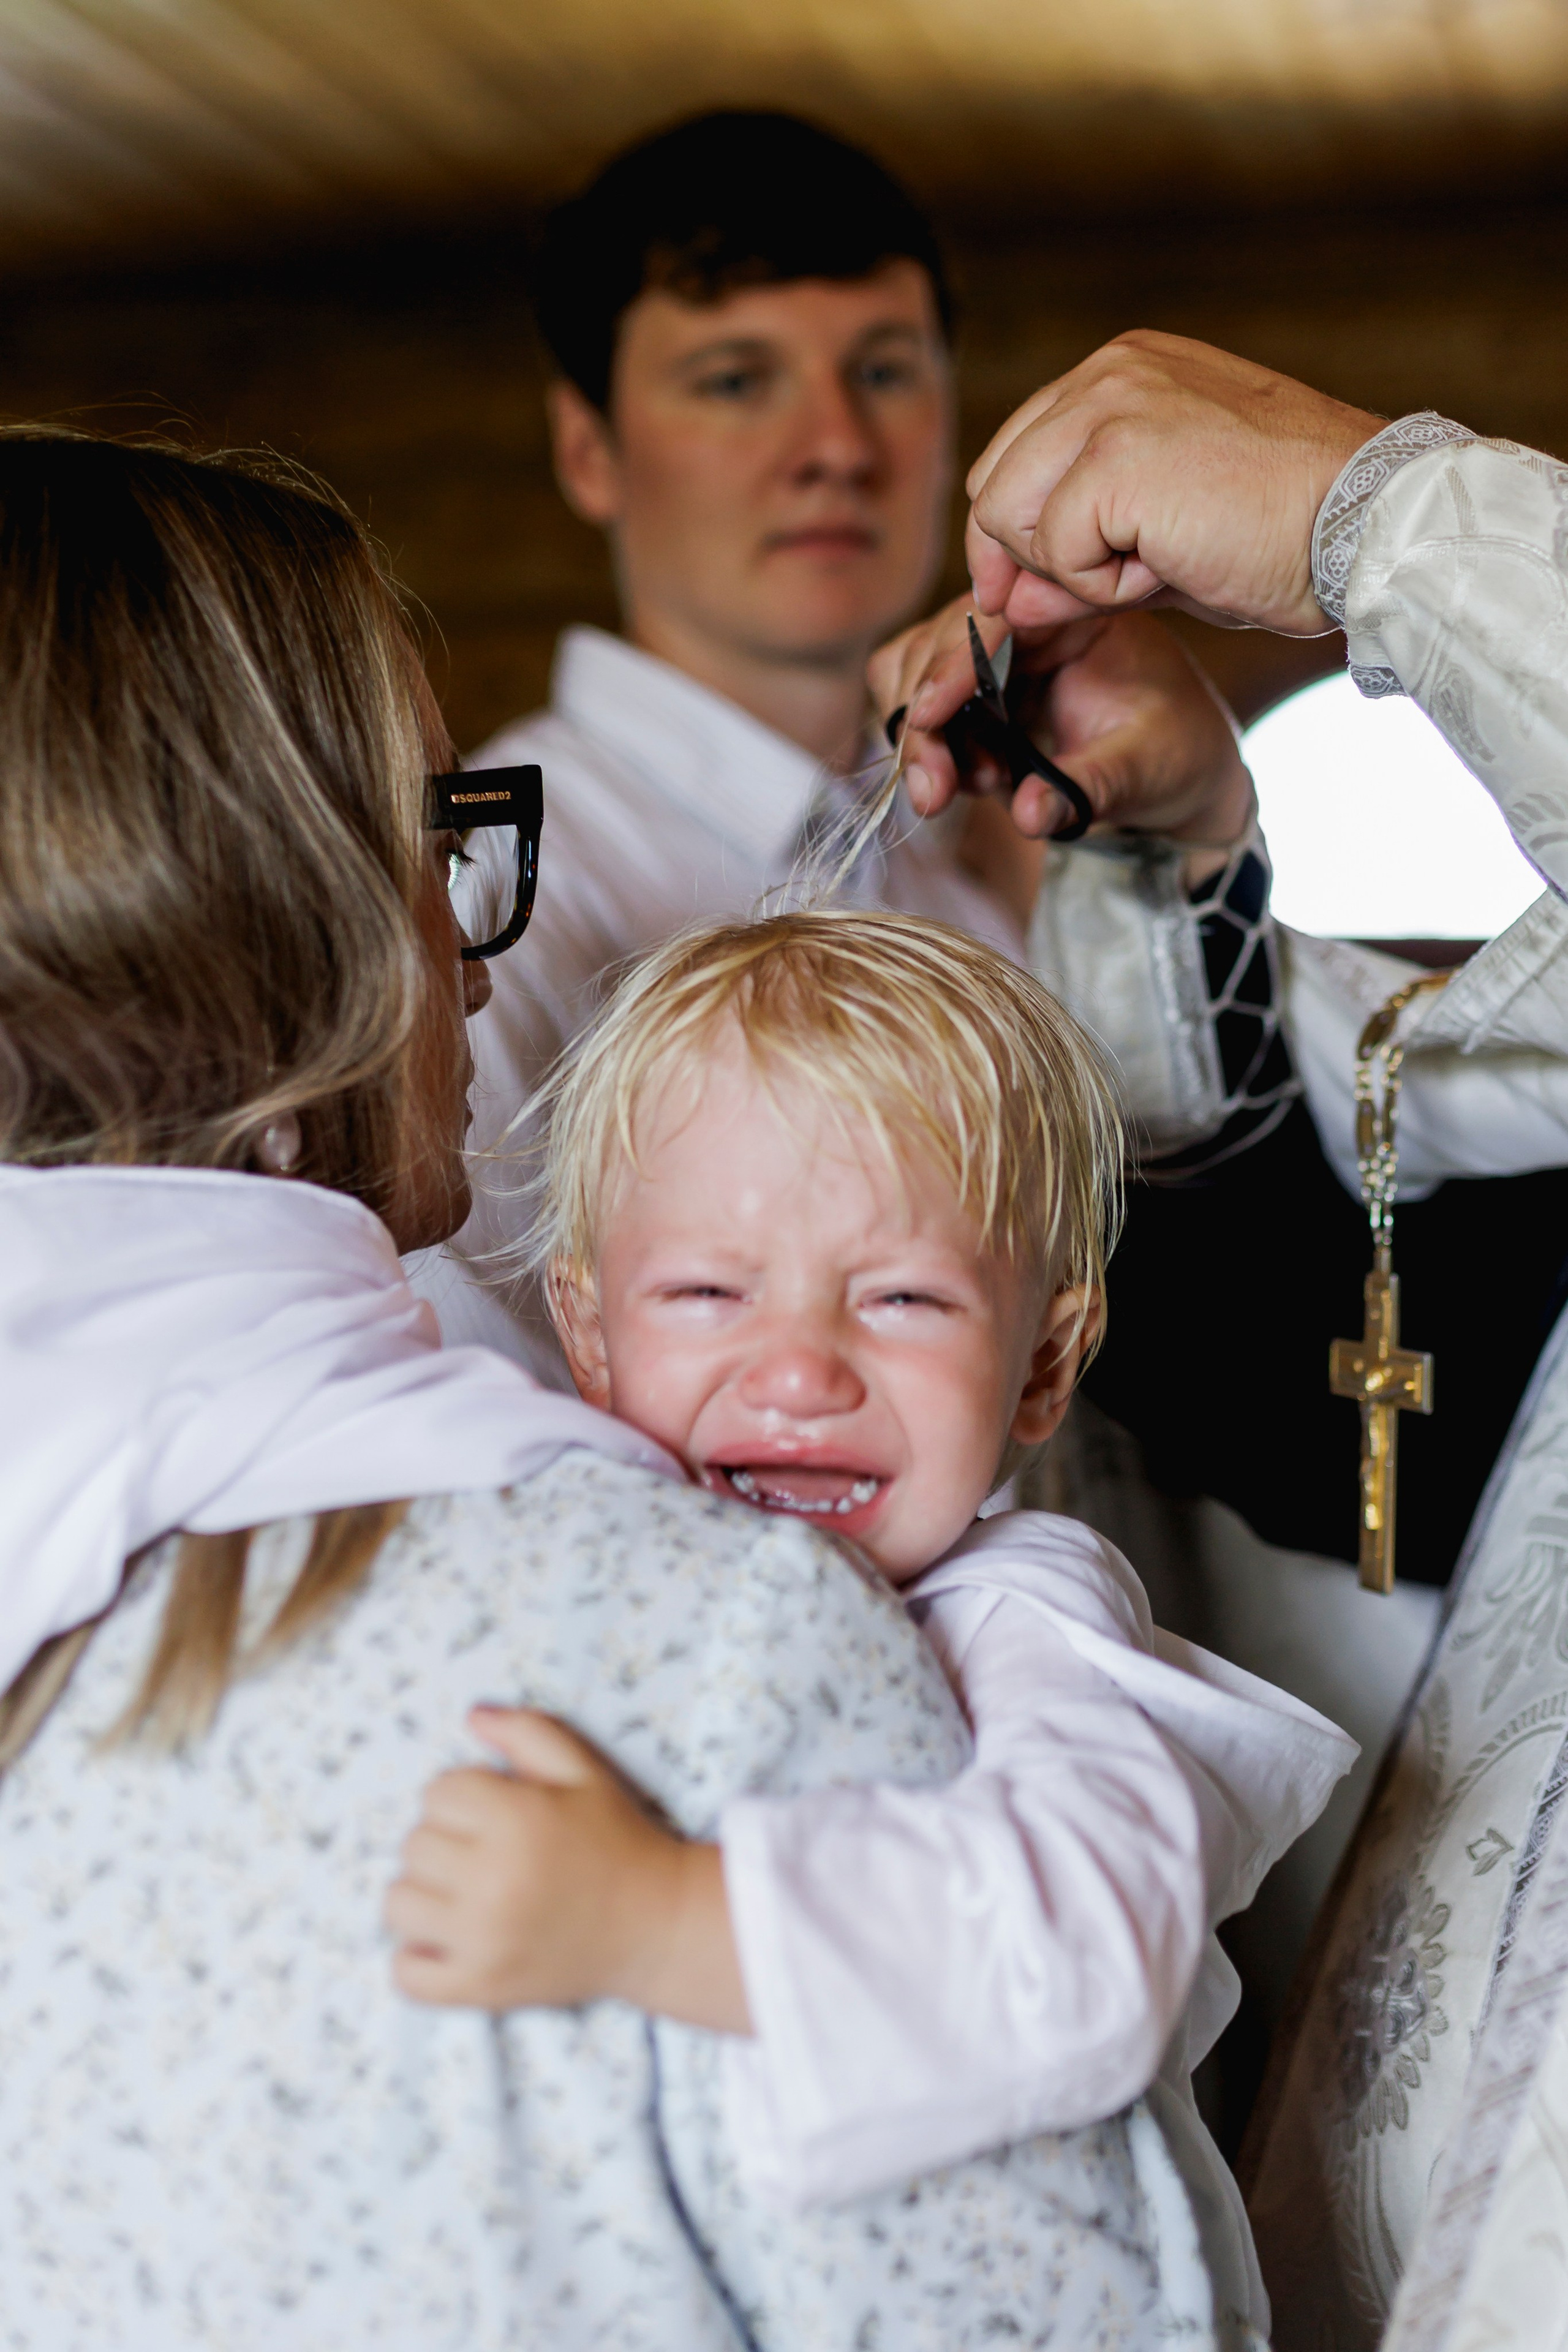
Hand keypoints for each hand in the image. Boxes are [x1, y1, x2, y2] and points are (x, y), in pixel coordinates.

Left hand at [384, 1706, 751, 2031]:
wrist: (655, 1926)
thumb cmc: (617, 1841)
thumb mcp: (583, 1772)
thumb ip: (527, 1732)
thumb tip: (472, 1716)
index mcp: (517, 1820)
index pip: (436, 1793)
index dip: (463, 1796)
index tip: (494, 1812)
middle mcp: (493, 1881)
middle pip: (414, 1845)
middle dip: (445, 1841)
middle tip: (486, 1853)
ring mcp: (483, 1940)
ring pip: (398, 1903)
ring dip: (425, 1894)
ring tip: (465, 1894)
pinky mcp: (480, 1988)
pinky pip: (406, 1974)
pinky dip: (416, 1958)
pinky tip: (450, 1939)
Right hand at [869, 597, 1254, 848]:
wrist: (1184, 775)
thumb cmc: (1177, 755)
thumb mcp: (1145, 770)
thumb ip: (1086, 788)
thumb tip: (1029, 815)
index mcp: (1074, 611)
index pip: (995, 615)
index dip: (953, 664)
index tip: (931, 716)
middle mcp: (1027, 622)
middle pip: (937, 643)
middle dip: (925, 716)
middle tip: (932, 788)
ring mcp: (997, 659)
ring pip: (914, 673)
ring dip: (921, 736)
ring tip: (950, 791)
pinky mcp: (979, 698)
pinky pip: (924, 707)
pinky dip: (927, 746)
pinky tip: (958, 784)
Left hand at [963, 330, 1380, 637]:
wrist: (1364, 525)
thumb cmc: (1284, 533)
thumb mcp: (1158, 545)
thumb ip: (1073, 563)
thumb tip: (1001, 599)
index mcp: (1123, 373)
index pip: (1016, 459)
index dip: (1020, 536)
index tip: (1047, 586)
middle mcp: (1108, 372)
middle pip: (995, 485)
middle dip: (1035, 556)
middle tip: (1124, 581)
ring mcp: (1108, 404)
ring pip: (1009, 515)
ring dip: (1072, 569)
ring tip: (1159, 565)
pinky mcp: (1115, 455)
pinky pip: (1053, 548)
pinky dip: (1102, 585)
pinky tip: (1171, 566)